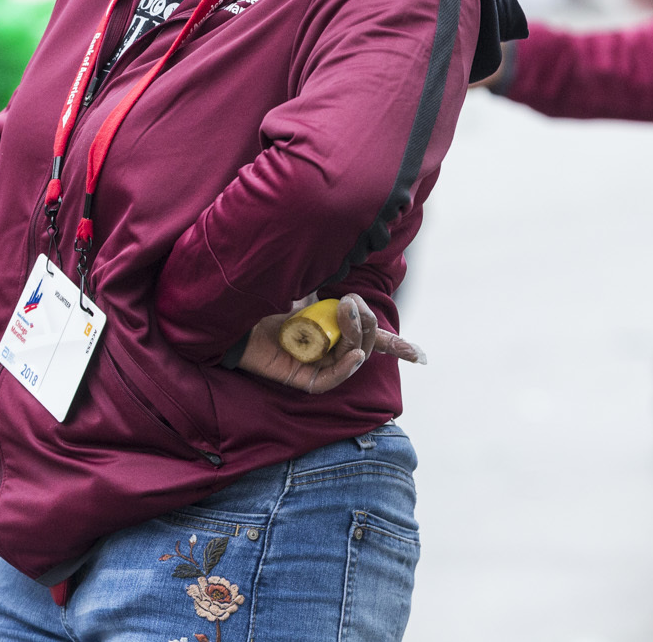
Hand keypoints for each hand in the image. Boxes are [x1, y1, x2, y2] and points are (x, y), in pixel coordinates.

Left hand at [231, 294, 425, 393]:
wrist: (230, 310)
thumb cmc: (263, 296)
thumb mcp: (303, 285)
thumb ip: (326, 284)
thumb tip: (352, 272)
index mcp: (332, 329)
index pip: (370, 340)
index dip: (396, 347)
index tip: (422, 357)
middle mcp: (327, 349)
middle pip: (365, 344)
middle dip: (368, 322)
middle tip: (351, 300)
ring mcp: (316, 365)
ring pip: (353, 357)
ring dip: (357, 335)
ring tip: (347, 310)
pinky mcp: (301, 379)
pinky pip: (331, 378)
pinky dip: (346, 367)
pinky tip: (354, 355)